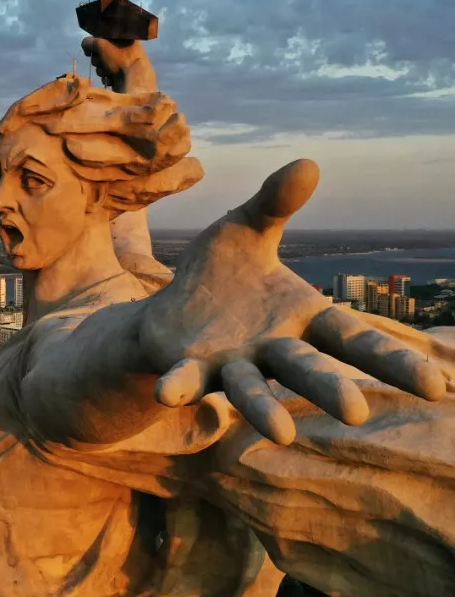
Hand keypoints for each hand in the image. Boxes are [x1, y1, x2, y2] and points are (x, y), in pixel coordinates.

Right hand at [81, 37, 156, 93]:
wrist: (133, 80)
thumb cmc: (119, 58)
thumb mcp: (101, 44)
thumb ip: (89, 42)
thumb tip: (86, 45)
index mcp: (124, 37)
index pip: (103, 37)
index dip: (95, 44)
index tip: (94, 49)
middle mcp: (125, 48)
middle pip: (100, 52)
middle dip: (98, 60)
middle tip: (102, 62)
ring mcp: (123, 63)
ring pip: (102, 65)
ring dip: (101, 70)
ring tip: (108, 72)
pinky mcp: (121, 75)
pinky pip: (107, 74)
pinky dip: (107, 77)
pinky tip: (111, 79)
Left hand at [140, 159, 446, 444]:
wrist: (168, 308)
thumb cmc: (220, 275)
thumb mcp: (246, 229)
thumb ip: (275, 203)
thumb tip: (308, 162)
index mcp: (301, 318)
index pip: (354, 340)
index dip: (393, 362)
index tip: (436, 387)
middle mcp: (273, 349)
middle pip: (308, 371)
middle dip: (329, 388)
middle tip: (353, 412)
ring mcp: (231, 365)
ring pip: (252, 389)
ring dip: (263, 409)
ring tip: (280, 434)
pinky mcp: (189, 369)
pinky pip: (186, 380)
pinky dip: (179, 386)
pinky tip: (167, 394)